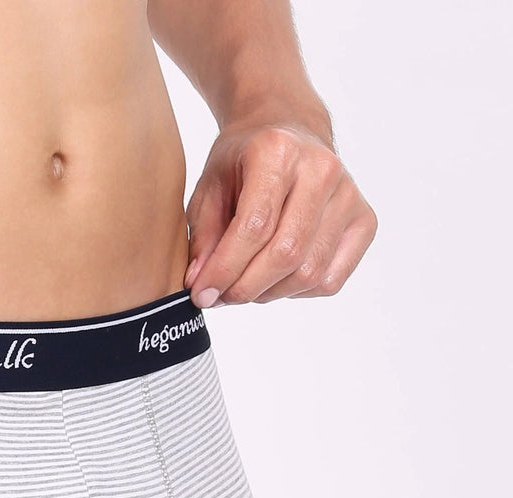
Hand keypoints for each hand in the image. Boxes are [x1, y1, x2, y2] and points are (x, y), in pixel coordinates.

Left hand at [184, 117, 377, 307]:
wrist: (289, 132)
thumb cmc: (243, 164)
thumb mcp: (209, 189)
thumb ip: (203, 238)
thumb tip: (201, 287)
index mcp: (278, 152)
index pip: (255, 227)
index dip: (224, 270)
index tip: (201, 294)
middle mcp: (322, 169)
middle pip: (285, 254)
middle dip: (245, 288)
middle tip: (220, 296)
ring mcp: (350, 195)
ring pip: (309, 273)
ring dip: (268, 293)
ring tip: (245, 284)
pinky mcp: (364, 221)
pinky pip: (330, 280)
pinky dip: (297, 292)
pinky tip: (277, 277)